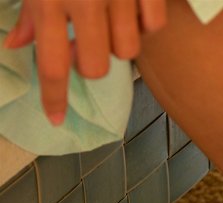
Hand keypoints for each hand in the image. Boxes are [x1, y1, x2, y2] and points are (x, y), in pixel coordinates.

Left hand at [1, 0, 166, 124]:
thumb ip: (29, 12)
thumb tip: (15, 45)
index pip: (51, 65)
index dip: (54, 97)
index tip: (56, 118)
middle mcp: (85, 0)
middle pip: (95, 67)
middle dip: (90, 62)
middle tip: (86, 40)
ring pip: (128, 50)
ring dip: (119, 41)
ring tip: (112, 18)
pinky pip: (154, 23)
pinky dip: (146, 21)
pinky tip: (135, 8)